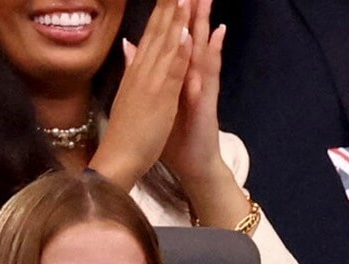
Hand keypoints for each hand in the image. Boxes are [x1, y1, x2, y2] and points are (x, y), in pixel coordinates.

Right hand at [89, 0, 191, 190]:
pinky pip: (171, 72)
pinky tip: (185, 33)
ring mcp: (152, 82)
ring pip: (166, 44)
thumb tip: (129, 43)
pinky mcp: (161, 99)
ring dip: (176, 18)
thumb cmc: (128, 128)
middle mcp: (143, 69)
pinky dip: (178, 52)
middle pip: (159, 29)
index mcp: (139, 68)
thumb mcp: (131, 92)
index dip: (164, 7)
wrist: (119, 157)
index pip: (152, 30)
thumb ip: (132, 66)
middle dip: (171, 3)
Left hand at [161, 0, 230, 190]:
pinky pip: (209, 74)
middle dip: (189, 9)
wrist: (190, 163)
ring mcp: (200, 87)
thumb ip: (144, 68)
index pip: (168, 34)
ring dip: (203, 22)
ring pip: (201, 48)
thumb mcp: (152, 98)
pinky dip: (212, 53)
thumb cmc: (170, 134)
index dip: (168, 10)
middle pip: (187, 34)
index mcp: (171, 73)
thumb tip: (132, 45)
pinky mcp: (206, 101)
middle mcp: (189, 75)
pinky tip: (216, 35)